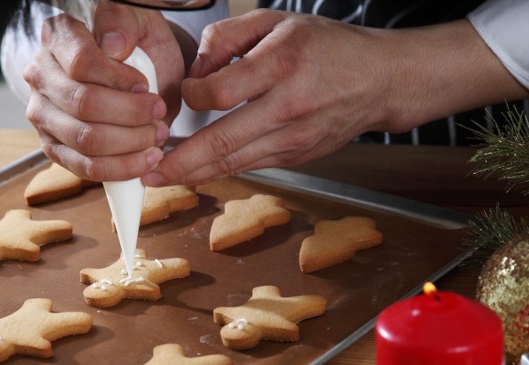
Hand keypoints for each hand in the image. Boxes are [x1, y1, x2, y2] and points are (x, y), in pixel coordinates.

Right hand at [23, 2, 185, 180]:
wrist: (140, 72)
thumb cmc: (137, 47)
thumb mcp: (138, 22)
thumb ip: (123, 22)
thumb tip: (113, 46)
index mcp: (58, 38)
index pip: (83, 64)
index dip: (120, 81)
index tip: (146, 87)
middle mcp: (41, 75)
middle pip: (84, 105)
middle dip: (132, 116)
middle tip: (160, 116)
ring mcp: (43, 114)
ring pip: (86, 140)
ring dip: (131, 144)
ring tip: (157, 138)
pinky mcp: (54, 146)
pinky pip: (85, 167)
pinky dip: (121, 169)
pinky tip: (146, 161)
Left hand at [144, 9, 393, 185]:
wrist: (380, 81)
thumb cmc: (330, 48)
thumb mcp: (279, 21)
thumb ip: (229, 36)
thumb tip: (196, 71)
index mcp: (282, 65)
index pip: (220, 93)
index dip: (191, 96)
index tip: (184, 93)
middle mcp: (289, 107)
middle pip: (224, 142)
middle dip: (181, 162)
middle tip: (148, 172)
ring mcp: (294, 138)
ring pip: (236, 162)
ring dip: (196, 173)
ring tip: (163, 178)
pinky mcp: (297, 156)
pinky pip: (251, 165)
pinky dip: (222, 169)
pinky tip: (199, 171)